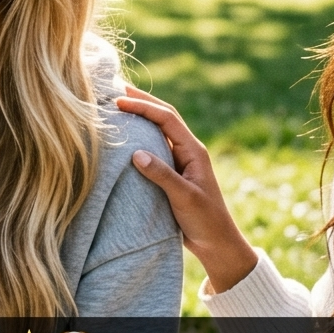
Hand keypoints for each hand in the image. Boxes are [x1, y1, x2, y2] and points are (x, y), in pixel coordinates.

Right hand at [116, 85, 257, 293]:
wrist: (217, 243)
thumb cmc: (206, 220)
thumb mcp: (184, 198)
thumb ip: (162, 175)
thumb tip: (136, 152)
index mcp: (194, 151)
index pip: (166, 119)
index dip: (143, 107)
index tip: (118, 101)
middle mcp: (187, 151)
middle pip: (164, 117)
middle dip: (142, 101)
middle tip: (116, 89)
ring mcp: (180, 161)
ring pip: (158, 130)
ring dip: (140, 116)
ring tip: (118, 106)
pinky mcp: (172, 173)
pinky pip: (154, 147)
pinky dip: (139, 136)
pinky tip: (126, 136)